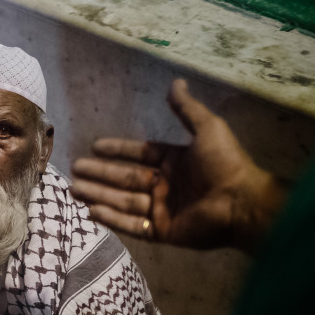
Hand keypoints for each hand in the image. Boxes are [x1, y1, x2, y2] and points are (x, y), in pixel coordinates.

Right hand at [71, 79, 284, 252]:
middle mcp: (164, 185)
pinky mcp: (161, 232)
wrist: (240, 203)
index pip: (139, 153)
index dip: (117, 150)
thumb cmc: (224, 164)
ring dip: (98, 194)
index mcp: (174, 162)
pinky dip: (112, 219)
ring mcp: (161, 210)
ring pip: (122, 201)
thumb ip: (186, 109)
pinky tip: (91, 211)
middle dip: (99, 174)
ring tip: (74, 189)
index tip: (94, 146)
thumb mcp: (207, 128)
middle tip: (74, 170)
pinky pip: (132, 225)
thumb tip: (176, 82)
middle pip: (124, 178)